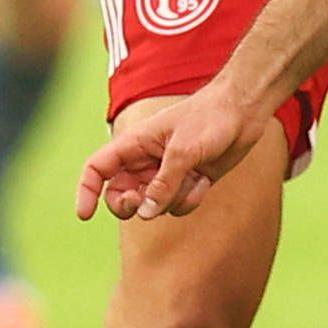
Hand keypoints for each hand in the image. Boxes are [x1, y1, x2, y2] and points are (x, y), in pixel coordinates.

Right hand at [74, 83, 267, 222]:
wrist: (243, 112)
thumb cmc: (210, 119)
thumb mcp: (184, 150)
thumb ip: (164, 183)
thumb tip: (145, 213)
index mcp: (134, 144)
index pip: (97, 169)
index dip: (86, 191)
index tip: (85, 215)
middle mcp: (145, 162)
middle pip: (120, 196)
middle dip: (128, 206)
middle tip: (140, 205)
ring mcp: (165, 174)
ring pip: (152, 206)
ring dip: (170, 200)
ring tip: (193, 178)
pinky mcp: (186, 183)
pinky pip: (177, 206)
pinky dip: (190, 199)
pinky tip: (205, 180)